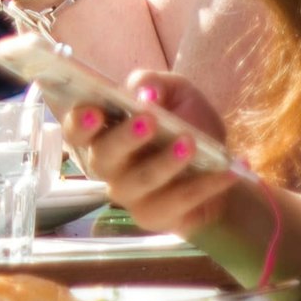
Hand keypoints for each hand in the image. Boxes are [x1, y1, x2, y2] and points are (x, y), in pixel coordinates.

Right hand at [51, 71, 240, 236]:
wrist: (218, 165)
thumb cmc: (186, 123)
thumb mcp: (177, 92)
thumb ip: (156, 83)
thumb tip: (145, 93)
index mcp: (105, 132)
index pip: (76, 130)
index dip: (79, 122)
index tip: (95, 112)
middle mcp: (109, 165)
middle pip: (102, 157)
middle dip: (124, 139)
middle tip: (150, 122)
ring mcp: (129, 195)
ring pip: (138, 182)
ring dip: (164, 163)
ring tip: (190, 144)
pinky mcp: (154, 217)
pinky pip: (175, 203)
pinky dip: (203, 186)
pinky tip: (224, 171)